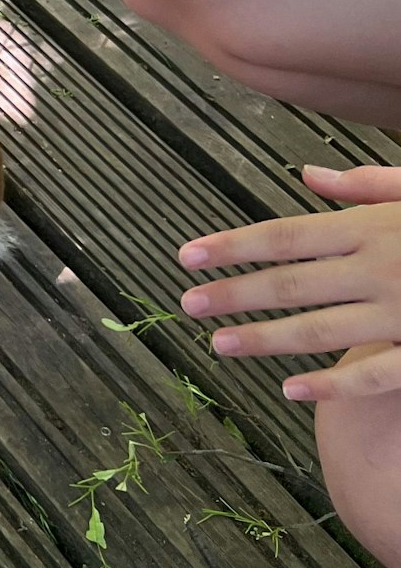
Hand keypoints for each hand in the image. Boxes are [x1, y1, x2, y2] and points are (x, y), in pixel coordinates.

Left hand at [176, 164, 400, 401]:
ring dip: (266, 338)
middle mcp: (383, 267)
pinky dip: (335, 385)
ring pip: (321, 330)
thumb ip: (366, 186)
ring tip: (220, 345)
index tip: (186, 256)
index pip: (286, 237)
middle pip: (291, 283)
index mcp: (376, 227)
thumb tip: (307, 175)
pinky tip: (292, 391)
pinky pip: (377, 373)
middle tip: (186, 304)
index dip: (233, 247)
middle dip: (234, 294)